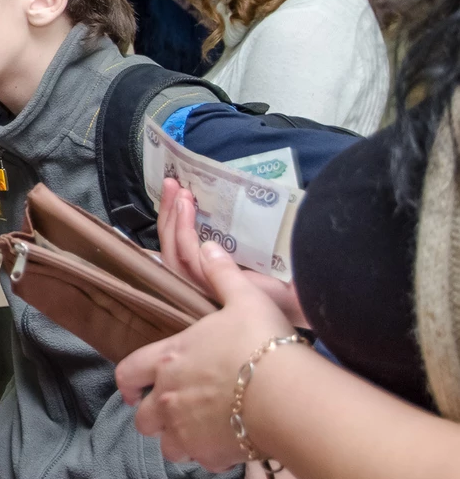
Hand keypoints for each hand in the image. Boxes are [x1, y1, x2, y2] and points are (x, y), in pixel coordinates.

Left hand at [115, 239, 303, 471]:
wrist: (286, 395)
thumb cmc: (261, 343)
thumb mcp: (243, 299)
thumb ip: (221, 275)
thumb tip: (207, 246)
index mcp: (167, 359)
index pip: (127, 373)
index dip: (127, 382)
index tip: (132, 388)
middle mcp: (167, 398)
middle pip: (142, 418)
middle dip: (152, 416)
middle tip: (170, 412)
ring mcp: (185, 430)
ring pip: (166, 444)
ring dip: (177, 438)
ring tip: (198, 431)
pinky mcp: (209, 455)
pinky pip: (201, 461)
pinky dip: (209, 455)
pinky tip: (227, 446)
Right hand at [158, 179, 308, 326]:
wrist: (309, 295)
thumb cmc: (290, 272)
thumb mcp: (259, 244)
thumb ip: (241, 230)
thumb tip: (234, 196)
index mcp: (214, 270)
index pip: (183, 245)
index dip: (175, 217)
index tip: (176, 189)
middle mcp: (205, 278)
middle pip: (172, 246)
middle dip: (168, 212)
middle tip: (170, 183)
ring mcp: (205, 284)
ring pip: (174, 251)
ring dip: (173, 218)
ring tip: (179, 192)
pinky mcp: (212, 285)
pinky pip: (189, 256)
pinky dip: (184, 231)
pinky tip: (187, 208)